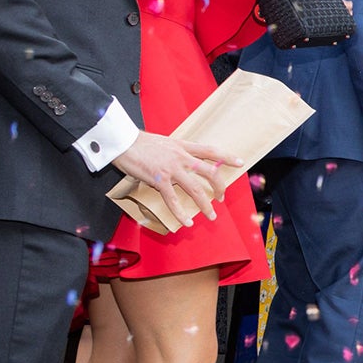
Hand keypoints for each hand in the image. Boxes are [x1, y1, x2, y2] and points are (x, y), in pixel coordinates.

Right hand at [113, 132, 237, 226]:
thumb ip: (176, 151)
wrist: (122, 141)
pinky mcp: (159, 180)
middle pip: (210, 172)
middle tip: (221, 197)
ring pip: (195, 189)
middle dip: (219, 186)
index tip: (240, 162)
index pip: (211, 150)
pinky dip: (180, 213)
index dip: (227, 157)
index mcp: (183, 146)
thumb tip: (182, 161)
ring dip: (205, 205)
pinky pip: (173, 200)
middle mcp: (181, 157)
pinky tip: (186, 222)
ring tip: (211, 215)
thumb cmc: (140, 142)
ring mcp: (171, 169)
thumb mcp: (165, 142)